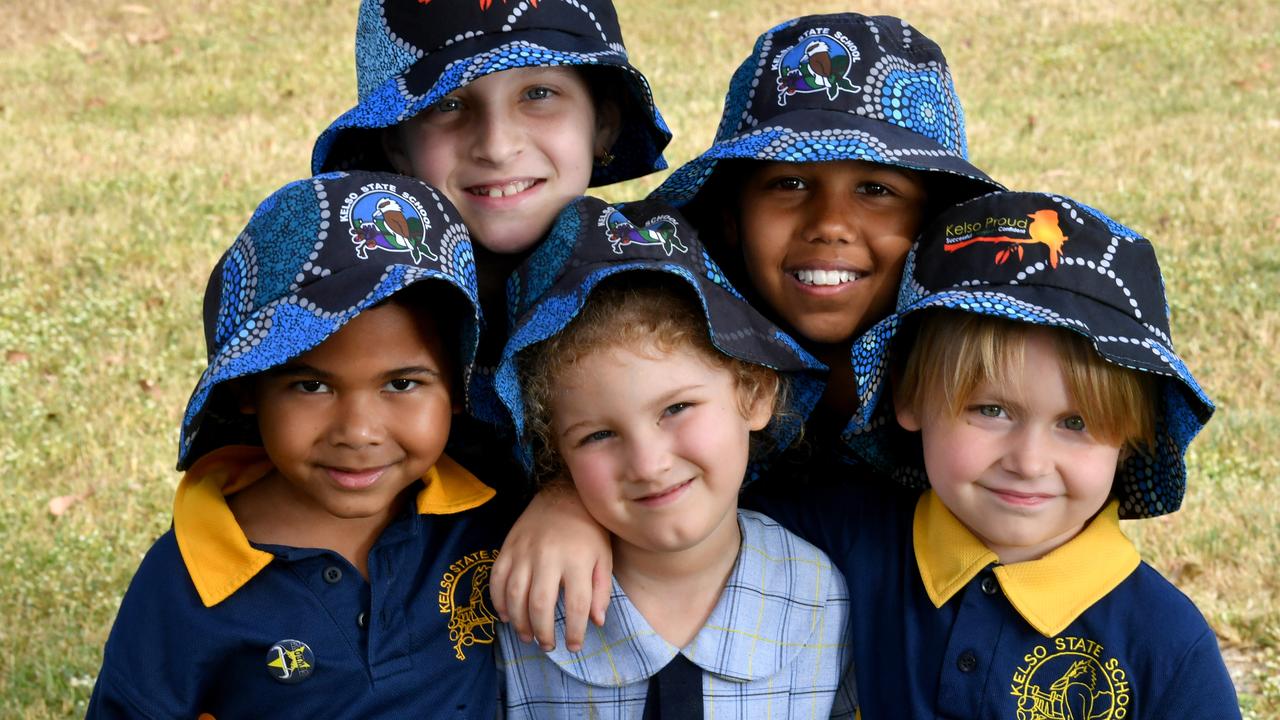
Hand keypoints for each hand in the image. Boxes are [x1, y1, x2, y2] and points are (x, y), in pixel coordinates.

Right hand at [491, 484, 612, 651]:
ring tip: (528, 636)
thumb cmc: (589, 530)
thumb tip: (597, 622)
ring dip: (520, 622)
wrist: (563, 494)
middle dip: (543, 631)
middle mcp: (549, 556)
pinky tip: (507, 616)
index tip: (574, 646)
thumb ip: (601, 590)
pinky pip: (497, 579)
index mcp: (577, 559)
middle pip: (541, 604)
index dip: (574, 631)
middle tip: (547, 646)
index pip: (576, 605)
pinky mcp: (508, 547)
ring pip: (515, 595)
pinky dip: (498, 601)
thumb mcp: (604, 557)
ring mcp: (524, 551)